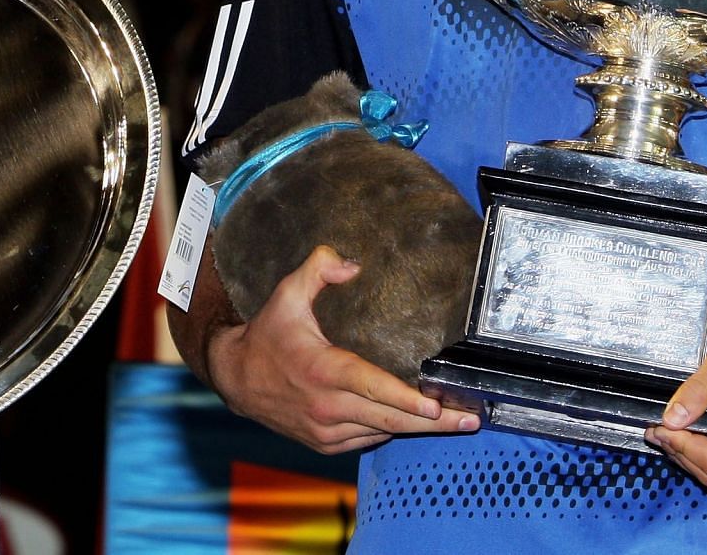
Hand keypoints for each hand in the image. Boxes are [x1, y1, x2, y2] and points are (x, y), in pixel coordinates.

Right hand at [208, 245, 478, 453]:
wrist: (235, 378)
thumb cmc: (268, 335)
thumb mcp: (287, 294)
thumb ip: (318, 269)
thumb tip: (351, 264)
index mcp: (322, 370)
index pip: (372, 387)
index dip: (406, 399)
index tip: (436, 405)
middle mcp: (327, 406)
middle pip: (390, 419)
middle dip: (434, 422)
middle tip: (470, 420)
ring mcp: (326, 430)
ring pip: (383, 433)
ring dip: (419, 430)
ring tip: (456, 422)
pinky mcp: (325, 443)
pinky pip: (368, 440)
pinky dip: (391, 432)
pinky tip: (415, 424)